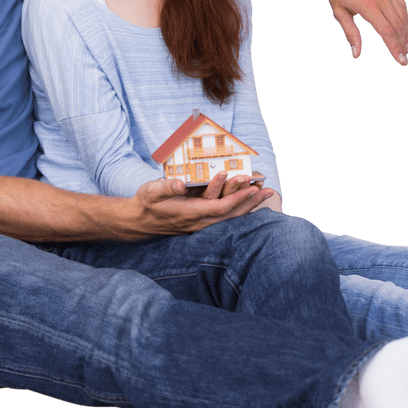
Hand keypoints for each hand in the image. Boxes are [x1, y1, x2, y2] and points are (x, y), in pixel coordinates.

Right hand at [135, 176, 272, 234]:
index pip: (220, 208)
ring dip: (249, 206)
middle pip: (232, 215)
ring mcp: (202, 224)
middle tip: (268, 190)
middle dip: (251, 203)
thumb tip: (179, 182)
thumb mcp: (152, 191)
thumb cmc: (146, 203)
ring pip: (231, 217)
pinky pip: (226, 217)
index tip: (251, 189)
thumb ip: (166, 186)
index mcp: (190, 213)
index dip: (236, 199)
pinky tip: (251, 202)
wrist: (140, 221)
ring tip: (265, 194)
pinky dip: (240, 208)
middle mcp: (199, 222)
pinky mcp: (202, 223)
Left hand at [318, 0, 407, 64]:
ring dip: (405, 32)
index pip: (386, 31)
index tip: (400, 60)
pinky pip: (401, 4)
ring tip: (406, 46)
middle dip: (402, 44)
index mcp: (367, 5)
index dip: (394, 47)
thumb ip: (350, 33)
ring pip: (402, 15)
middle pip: (397, 25)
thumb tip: (356, 55)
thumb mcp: (339, 12)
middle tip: (405, 58)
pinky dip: (405, 18)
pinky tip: (406, 28)